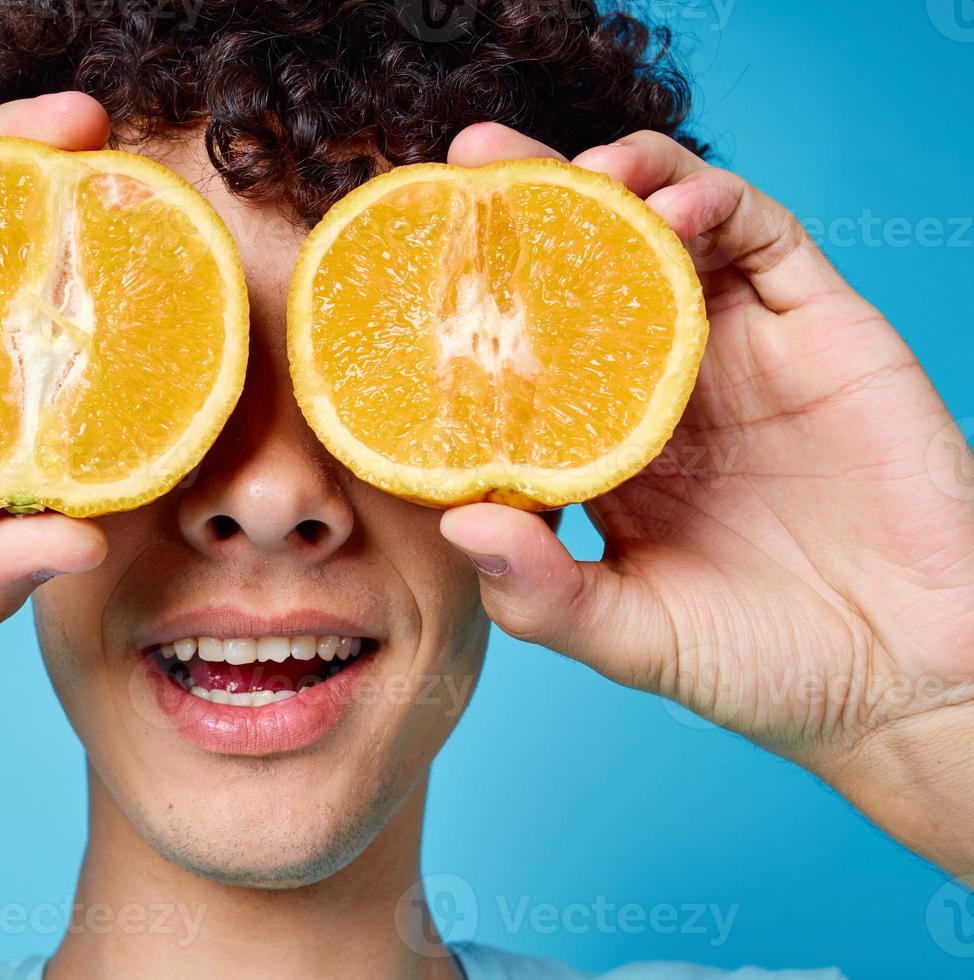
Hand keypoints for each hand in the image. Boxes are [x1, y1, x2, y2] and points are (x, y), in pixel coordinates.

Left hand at [437, 124, 973, 873]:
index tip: (417, 265)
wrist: (911, 676)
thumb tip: (456, 525)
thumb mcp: (631, 637)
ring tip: (575, 174)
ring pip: (668, 234)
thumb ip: (542, 593)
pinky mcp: (818, 330)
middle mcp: (661, 387)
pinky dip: (717, 203)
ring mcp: (738, 353)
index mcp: (604, 449)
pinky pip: (764, 239)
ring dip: (618, 187)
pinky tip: (673, 202)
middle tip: (470, 162)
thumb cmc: (764, 664)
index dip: (476, 305)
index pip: (525, 354)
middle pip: (584, 273)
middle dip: (530, 210)